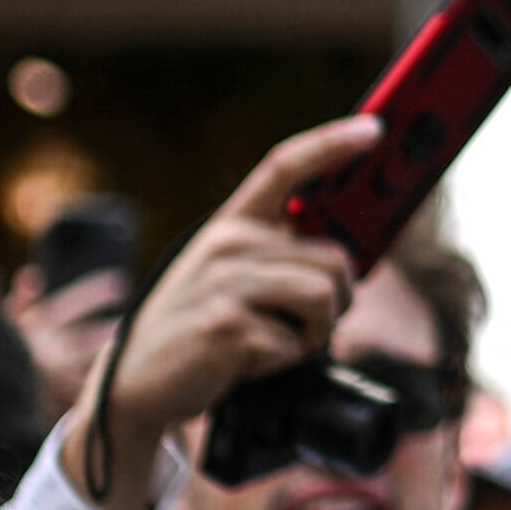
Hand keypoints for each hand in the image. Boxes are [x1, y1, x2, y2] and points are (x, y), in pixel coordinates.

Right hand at [63, 118, 375, 509]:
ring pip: (324, 296)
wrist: (135, 382)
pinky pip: (296, 343)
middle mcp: (228, 243)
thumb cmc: (197, 327)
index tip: (375, 127)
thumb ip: (278, 257)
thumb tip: (350, 257)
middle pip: (335, 258)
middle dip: (339, 301)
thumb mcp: (229, 276)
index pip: (285, 165)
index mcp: (231, 224)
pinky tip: (245, 362)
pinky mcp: (227, 326)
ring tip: (276, 342)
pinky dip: (283, 363)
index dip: (333, 142)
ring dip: (317, 333)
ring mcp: (225, 283)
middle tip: (306, 325)